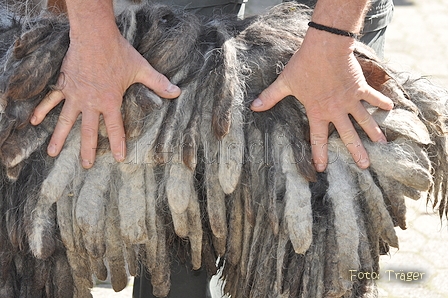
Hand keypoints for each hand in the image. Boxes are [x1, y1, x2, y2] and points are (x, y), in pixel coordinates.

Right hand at [31, 25, 179, 168]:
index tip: (118, 158)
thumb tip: (177, 92)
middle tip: (85, 165)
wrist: (94, 35)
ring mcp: (75, 95)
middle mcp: (91, 102)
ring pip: (65, 121)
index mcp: (110, 101)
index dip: (117, 144)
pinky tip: (34, 121)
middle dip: (87, 150)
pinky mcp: (64, 85)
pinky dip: (41, 110)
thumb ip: (158, 83)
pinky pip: (51, 100)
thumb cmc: (119, 52)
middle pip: (88, 131)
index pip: (115, 128)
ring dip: (59, 138)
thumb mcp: (141, 69)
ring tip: (52, 154)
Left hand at [251, 29, 392, 171]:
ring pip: (364, 120)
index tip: (323, 168)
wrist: (325, 47)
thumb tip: (253, 107)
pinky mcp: (360, 87)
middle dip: (356, 152)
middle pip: (348, 135)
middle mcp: (336, 110)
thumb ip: (270, 97)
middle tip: (365, 166)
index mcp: (317, 112)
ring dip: (374, 133)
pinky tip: (391, 108)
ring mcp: (350, 100)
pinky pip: (373, 97)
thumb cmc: (303, 65)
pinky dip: (382, 102)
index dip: (319, 154)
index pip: (318, 138)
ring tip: (382, 144)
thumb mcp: (285, 83)